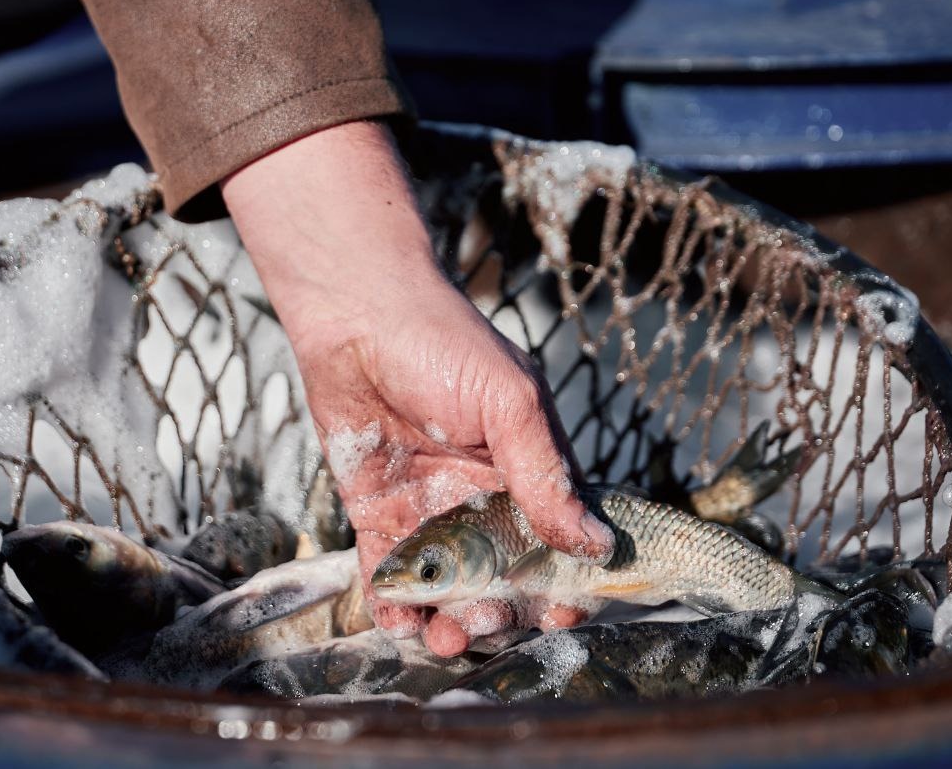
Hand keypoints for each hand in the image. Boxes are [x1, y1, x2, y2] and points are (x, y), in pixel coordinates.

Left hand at [222, 121, 613, 655]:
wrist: (356, 315)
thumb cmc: (444, 343)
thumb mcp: (510, 403)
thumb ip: (545, 474)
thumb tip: (595, 542)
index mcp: (526, 473)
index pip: (555, 543)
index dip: (561, 584)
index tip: (561, 613)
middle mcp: (481, 499)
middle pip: (501, 578)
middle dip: (500, 611)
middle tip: (485, 621)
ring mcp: (428, 509)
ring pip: (446, 586)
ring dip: (448, 620)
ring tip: (442, 635)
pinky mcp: (377, 512)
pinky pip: (388, 571)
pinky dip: (394, 603)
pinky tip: (397, 621)